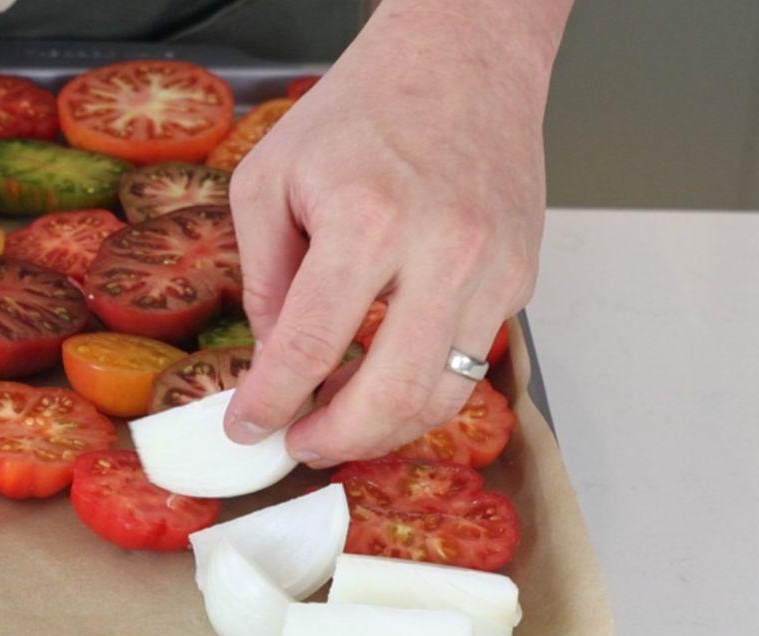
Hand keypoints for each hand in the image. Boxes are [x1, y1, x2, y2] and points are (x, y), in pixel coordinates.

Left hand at [224, 0, 570, 466]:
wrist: (462, 61)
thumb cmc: (364, 110)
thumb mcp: (271, 179)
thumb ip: (262, 276)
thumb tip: (270, 357)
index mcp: (367, 218)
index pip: (310, 346)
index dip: (269, 403)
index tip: (245, 428)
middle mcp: (443, 249)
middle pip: (390, 394)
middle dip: (334, 440)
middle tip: (298, 445)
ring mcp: (493, 269)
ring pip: (441, 395)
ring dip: (383, 429)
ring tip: (338, 424)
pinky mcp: (520, 278)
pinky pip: (469, 362)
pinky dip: (422, 389)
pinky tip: (383, 381)